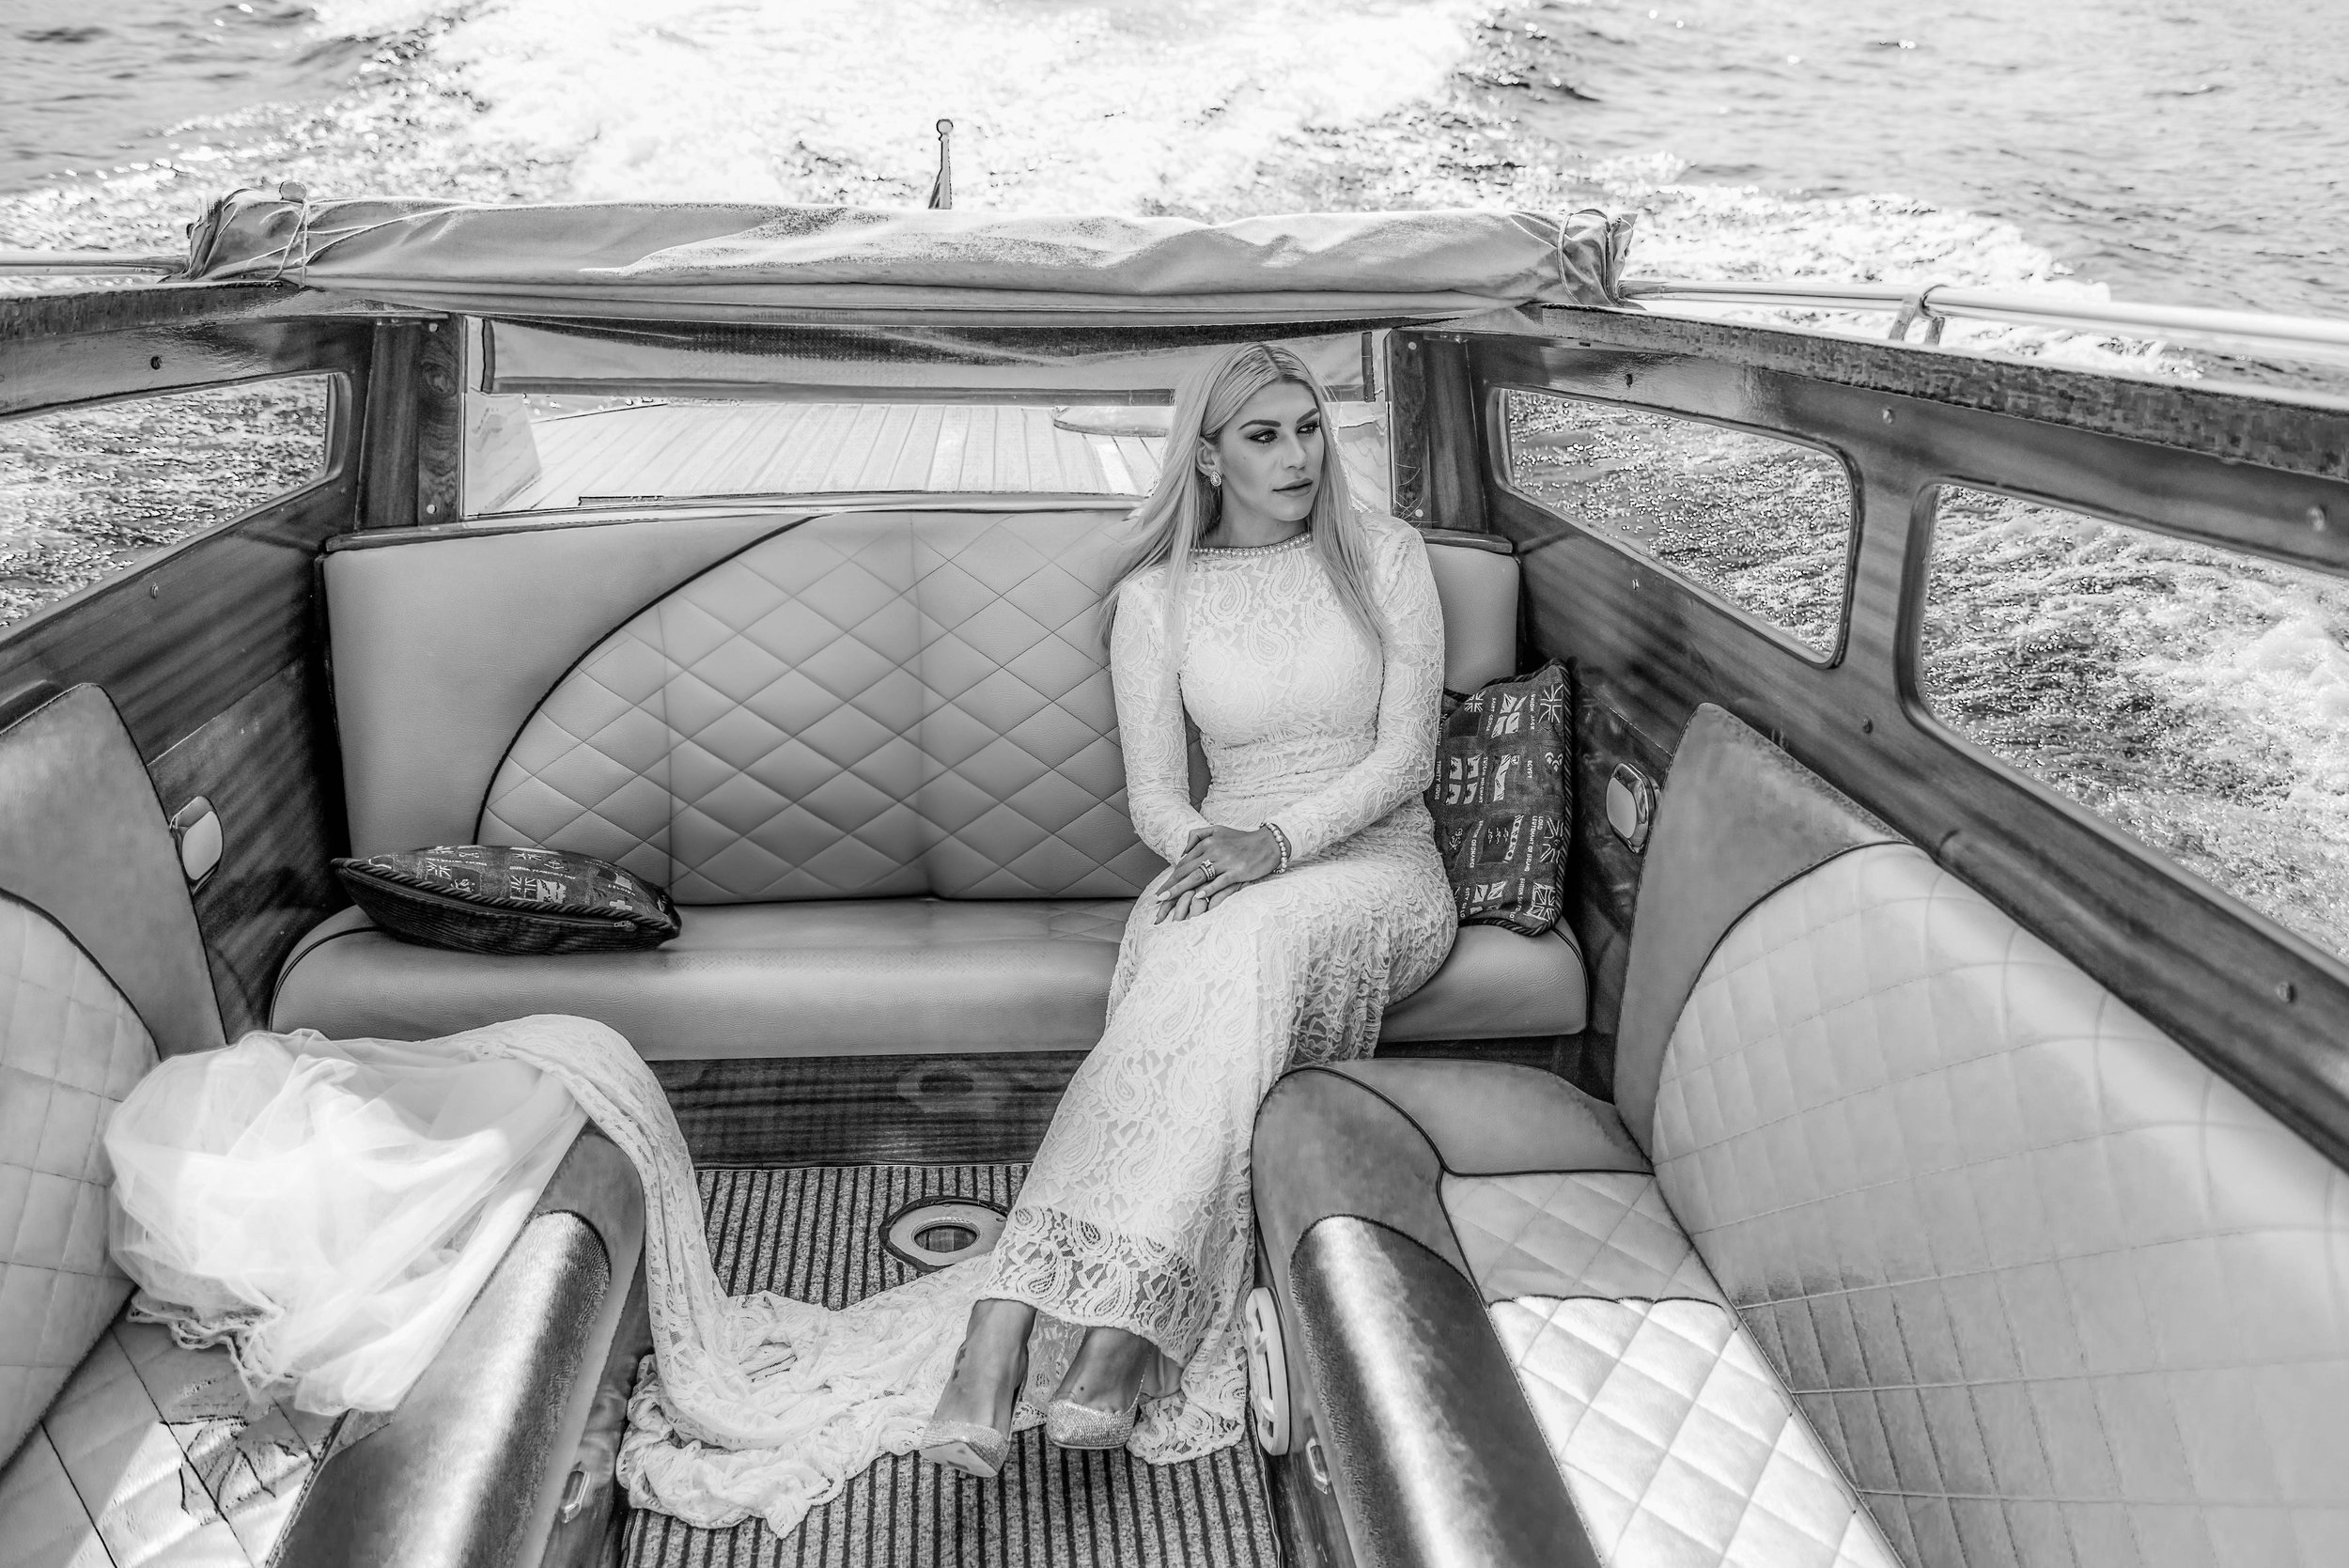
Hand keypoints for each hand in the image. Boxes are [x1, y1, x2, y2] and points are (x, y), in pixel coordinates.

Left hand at [1153, 824, 1280, 922]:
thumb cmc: (1242, 839)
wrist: (1269, 843)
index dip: (1170, 878)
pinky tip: (1196, 897)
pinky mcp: (1237, 871)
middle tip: (1156, 900)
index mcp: (1206, 843)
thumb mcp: (1218, 829)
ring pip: (1198, 877)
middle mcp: (1213, 851)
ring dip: (1179, 889)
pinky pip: (1219, 882)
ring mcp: (1225, 862)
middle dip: (1169, 887)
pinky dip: (1207, 890)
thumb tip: (1182, 851)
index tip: (1160, 891)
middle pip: (1186, 871)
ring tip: (1166, 900)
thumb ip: (1197, 835)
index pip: (1183, 863)